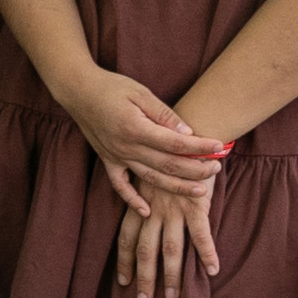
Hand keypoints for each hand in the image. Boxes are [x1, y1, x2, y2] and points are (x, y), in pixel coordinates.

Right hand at [57, 63, 228, 198]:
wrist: (77, 90)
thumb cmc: (111, 87)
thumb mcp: (141, 93)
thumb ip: (164, 114)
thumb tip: (188, 133)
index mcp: (136, 128)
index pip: (176, 143)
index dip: (200, 147)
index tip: (220, 146)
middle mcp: (127, 147)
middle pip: (168, 165)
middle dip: (196, 169)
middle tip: (217, 168)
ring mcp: (116, 156)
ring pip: (151, 179)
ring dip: (177, 188)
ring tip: (201, 191)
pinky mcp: (107, 160)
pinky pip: (120, 185)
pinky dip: (132, 200)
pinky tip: (146, 210)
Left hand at [111, 164, 227, 297]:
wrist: (186, 135)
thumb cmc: (166, 157)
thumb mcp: (145, 177)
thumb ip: (142, 200)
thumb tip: (142, 221)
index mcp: (139, 204)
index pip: (126, 239)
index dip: (125, 262)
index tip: (122, 282)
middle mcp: (154, 209)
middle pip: (146, 250)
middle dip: (144, 278)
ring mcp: (174, 208)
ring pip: (171, 248)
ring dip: (173, 274)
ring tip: (174, 297)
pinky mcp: (196, 205)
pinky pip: (202, 234)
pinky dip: (207, 253)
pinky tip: (211, 271)